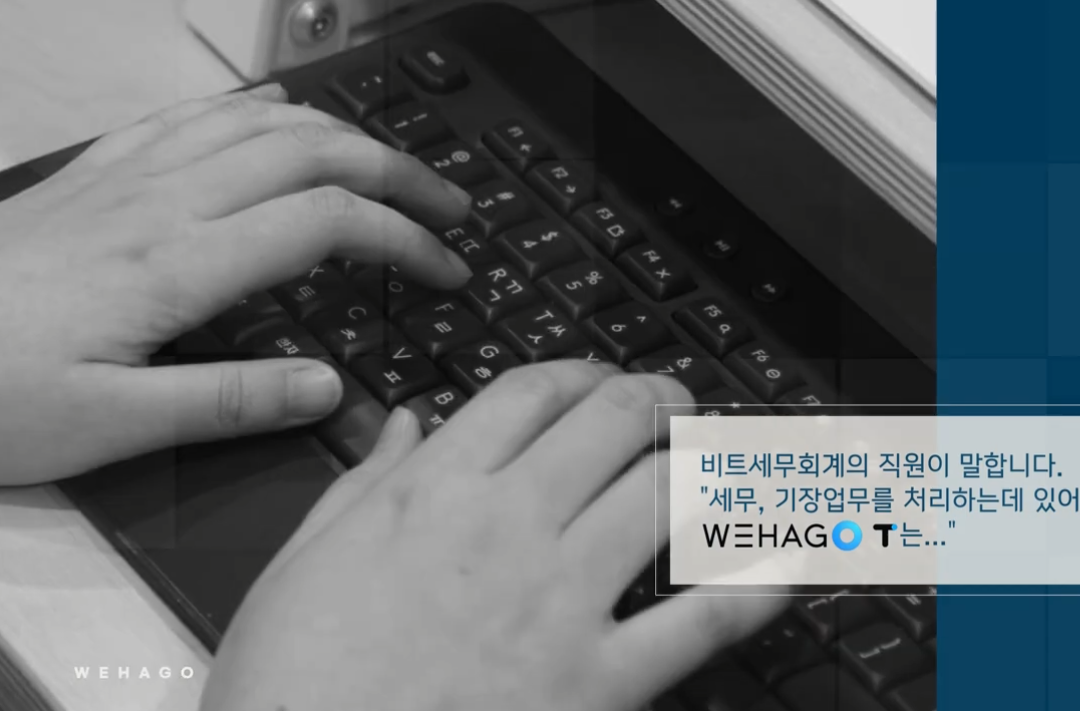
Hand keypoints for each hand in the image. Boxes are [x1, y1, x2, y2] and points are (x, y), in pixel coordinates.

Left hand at [0, 85, 473, 484]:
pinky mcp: (93, 176)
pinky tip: (278, 114)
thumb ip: (226, 402)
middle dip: (396, 173)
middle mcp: (162, 202)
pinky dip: (254, 108)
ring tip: (389, 165)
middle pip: (309, 153)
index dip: (403, 240)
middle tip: (450, 206)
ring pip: (258, 124)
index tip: (447, 272)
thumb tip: (331, 387)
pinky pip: (190, 116)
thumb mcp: (106, 426)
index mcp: (176, 264)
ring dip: (341, 134)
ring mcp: (126, 178)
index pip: (324, 224)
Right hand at [201, 361, 787, 710]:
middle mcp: (509, 528)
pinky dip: (755, 584)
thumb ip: (364, 482)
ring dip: (709, 463)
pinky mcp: (599, 680)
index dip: (580, 373)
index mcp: (433, 493)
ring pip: (667, 494)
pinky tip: (787, 556)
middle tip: (675, 407)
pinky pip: (701, 621)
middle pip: (615, 422)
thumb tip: (407, 425)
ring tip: (723, 458)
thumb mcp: (299, 563)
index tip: (596, 383)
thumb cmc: (293, 684)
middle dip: (658, 399)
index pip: (532, 391)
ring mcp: (561, 601)